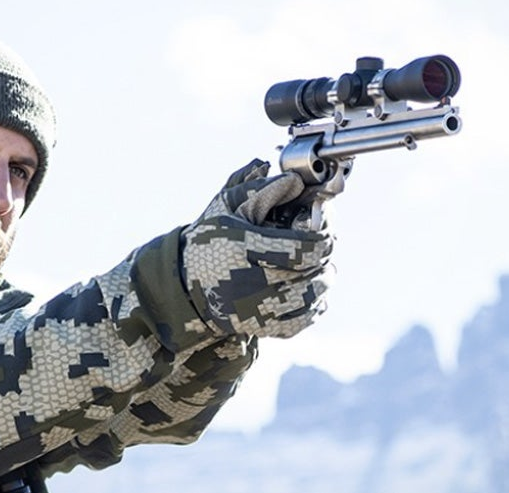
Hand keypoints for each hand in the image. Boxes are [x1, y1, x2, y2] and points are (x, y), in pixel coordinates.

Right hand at [181, 159, 333, 338]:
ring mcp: (255, 309)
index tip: (323, 226)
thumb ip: (259, 190)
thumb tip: (293, 181)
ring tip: (322, 268)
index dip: (322, 236)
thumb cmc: (210, 240)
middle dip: (324, 256)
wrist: (185, 286)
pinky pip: (301, 320)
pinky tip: (311, 291)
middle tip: (323, 245)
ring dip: (322, 280)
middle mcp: (249, 281)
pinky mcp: (259, 328)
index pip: (302, 248)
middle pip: (310, 272)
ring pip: (310, 297)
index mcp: (242, 247)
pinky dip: (314, 306)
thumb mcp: (227, 208)